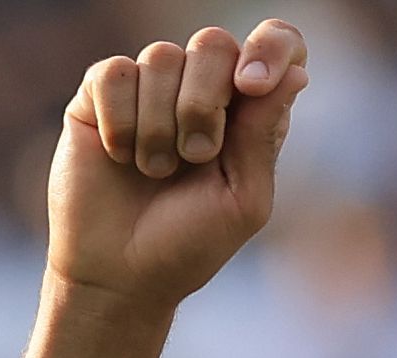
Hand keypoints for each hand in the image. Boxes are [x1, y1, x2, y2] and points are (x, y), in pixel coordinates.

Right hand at [50, 23, 310, 309]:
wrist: (119, 275)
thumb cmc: (187, 244)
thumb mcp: (242, 199)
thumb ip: (263, 135)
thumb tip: (295, 72)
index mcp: (247, 108)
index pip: (274, 43)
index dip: (270, 47)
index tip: (252, 85)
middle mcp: (200, 87)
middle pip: (213, 44)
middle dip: (204, 104)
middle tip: (195, 157)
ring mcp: (150, 86)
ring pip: (161, 58)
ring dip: (159, 126)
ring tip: (153, 170)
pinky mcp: (101, 93)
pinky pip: (116, 73)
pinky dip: (121, 122)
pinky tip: (119, 155)